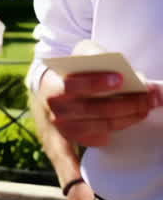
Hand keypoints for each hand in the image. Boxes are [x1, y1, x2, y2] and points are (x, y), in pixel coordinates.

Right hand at [37, 68, 162, 146]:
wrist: (54, 92)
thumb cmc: (73, 73)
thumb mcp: (80, 56)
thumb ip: (97, 56)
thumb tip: (125, 71)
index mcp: (52, 83)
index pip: (72, 85)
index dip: (96, 83)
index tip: (120, 79)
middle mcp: (55, 107)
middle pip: (92, 109)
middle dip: (125, 103)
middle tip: (147, 97)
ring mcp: (61, 126)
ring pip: (99, 126)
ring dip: (126, 119)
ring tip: (145, 109)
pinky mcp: (69, 140)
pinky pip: (90, 144)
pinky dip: (109, 135)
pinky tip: (124, 126)